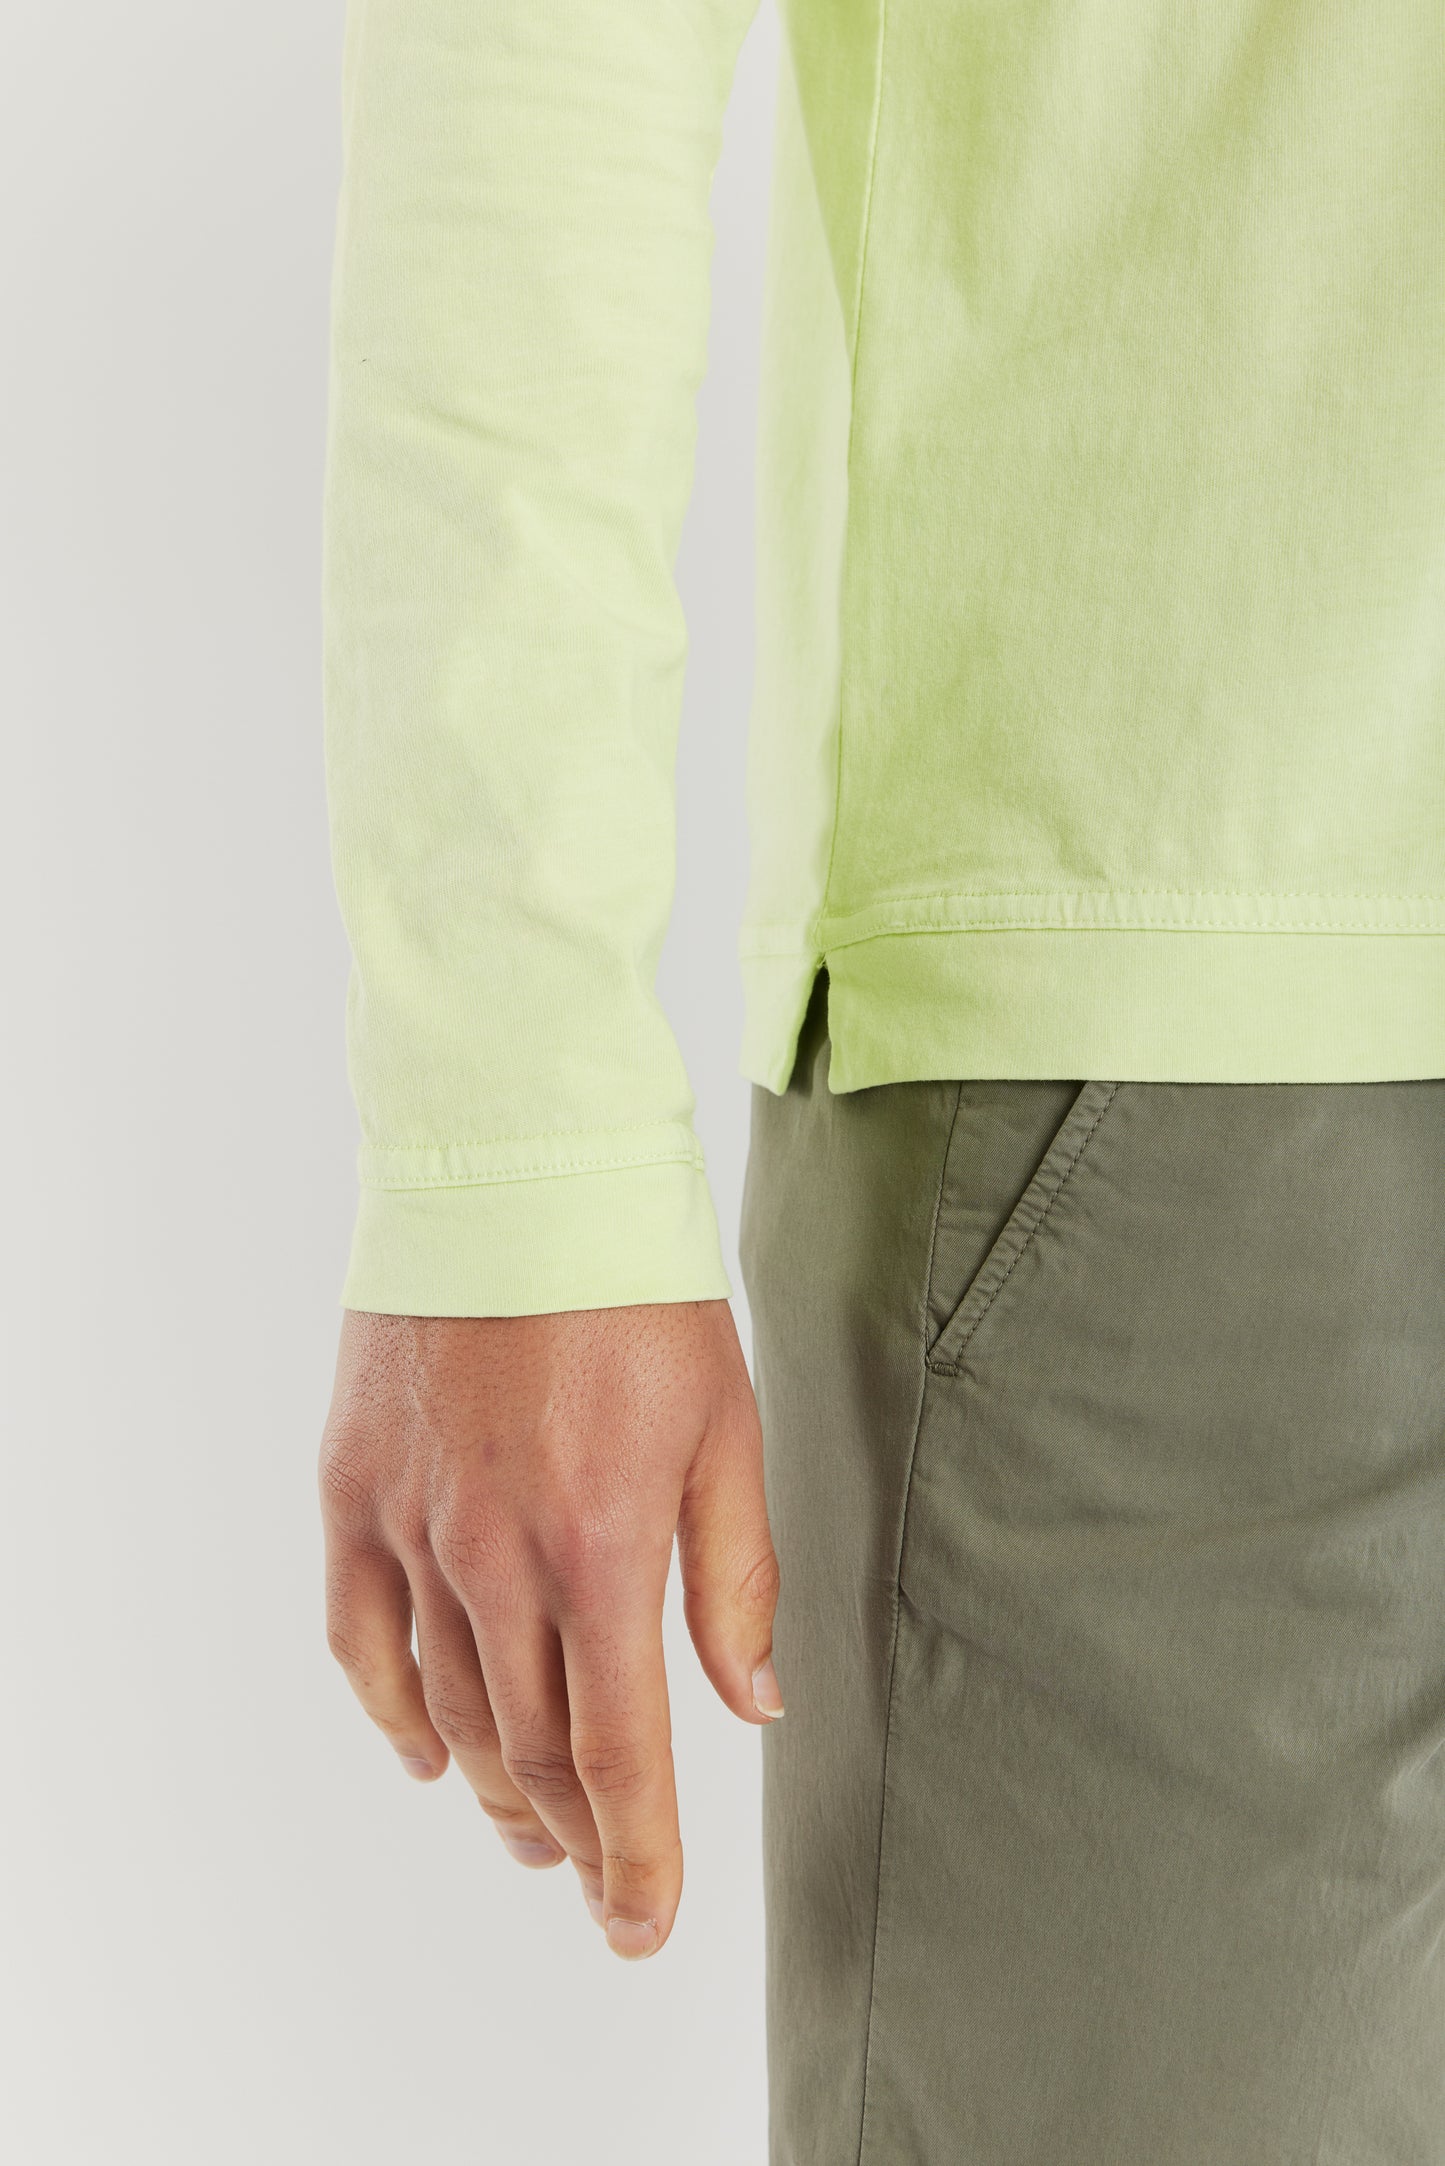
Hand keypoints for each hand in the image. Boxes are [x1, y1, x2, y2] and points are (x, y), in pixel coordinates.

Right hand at [319, 1301, 780, 1959]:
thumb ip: (736, 1578)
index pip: (619, 1753)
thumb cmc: (638, 1295)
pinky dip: (391, 1714)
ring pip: (448, 1709)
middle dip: (574, 1839)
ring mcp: (410, 1526)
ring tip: (533, 1836)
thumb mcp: (724, 1428)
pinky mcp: (352, 1489)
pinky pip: (359, 1638)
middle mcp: (494, 1557)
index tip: (644, 1927)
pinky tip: (424, 1755)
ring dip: (494, 1792)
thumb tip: (754, 1706)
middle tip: (599, 1885)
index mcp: (601, 1546)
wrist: (515, 1175)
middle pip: (530, 1750)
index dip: (635, 1857)